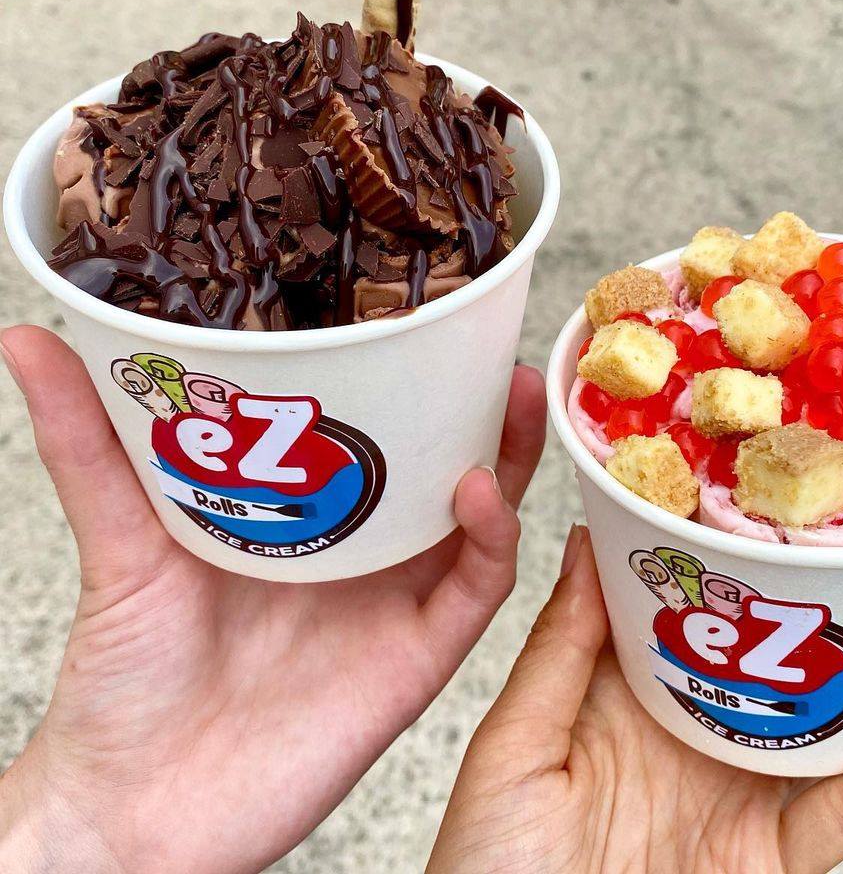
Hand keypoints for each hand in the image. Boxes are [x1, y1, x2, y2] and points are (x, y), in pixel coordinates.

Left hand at [0, 326, 545, 873]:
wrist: (135, 807)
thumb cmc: (126, 680)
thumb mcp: (118, 543)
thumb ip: (90, 446)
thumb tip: (29, 340)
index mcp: (310, 519)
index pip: (381, 437)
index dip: (415, 381)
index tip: (427, 316)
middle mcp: (365, 553)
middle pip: (446, 466)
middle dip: (481, 407)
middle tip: (497, 348)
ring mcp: (395, 602)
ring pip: (479, 519)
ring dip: (507, 457)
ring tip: (513, 396)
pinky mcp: (416, 658)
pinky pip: (475, 591)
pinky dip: (490, 539)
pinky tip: (478, 493)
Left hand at [429, 527, 842, 873]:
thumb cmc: (489, 859)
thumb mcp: (516, 741)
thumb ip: (561, 647)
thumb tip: (591, 538)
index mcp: (634, 690)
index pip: (710, 611)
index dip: (758, 564)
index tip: (803, 508)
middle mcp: (698, 732)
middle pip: (797, 664)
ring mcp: (738, 796)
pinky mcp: (767, 860)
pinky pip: (841, 813)